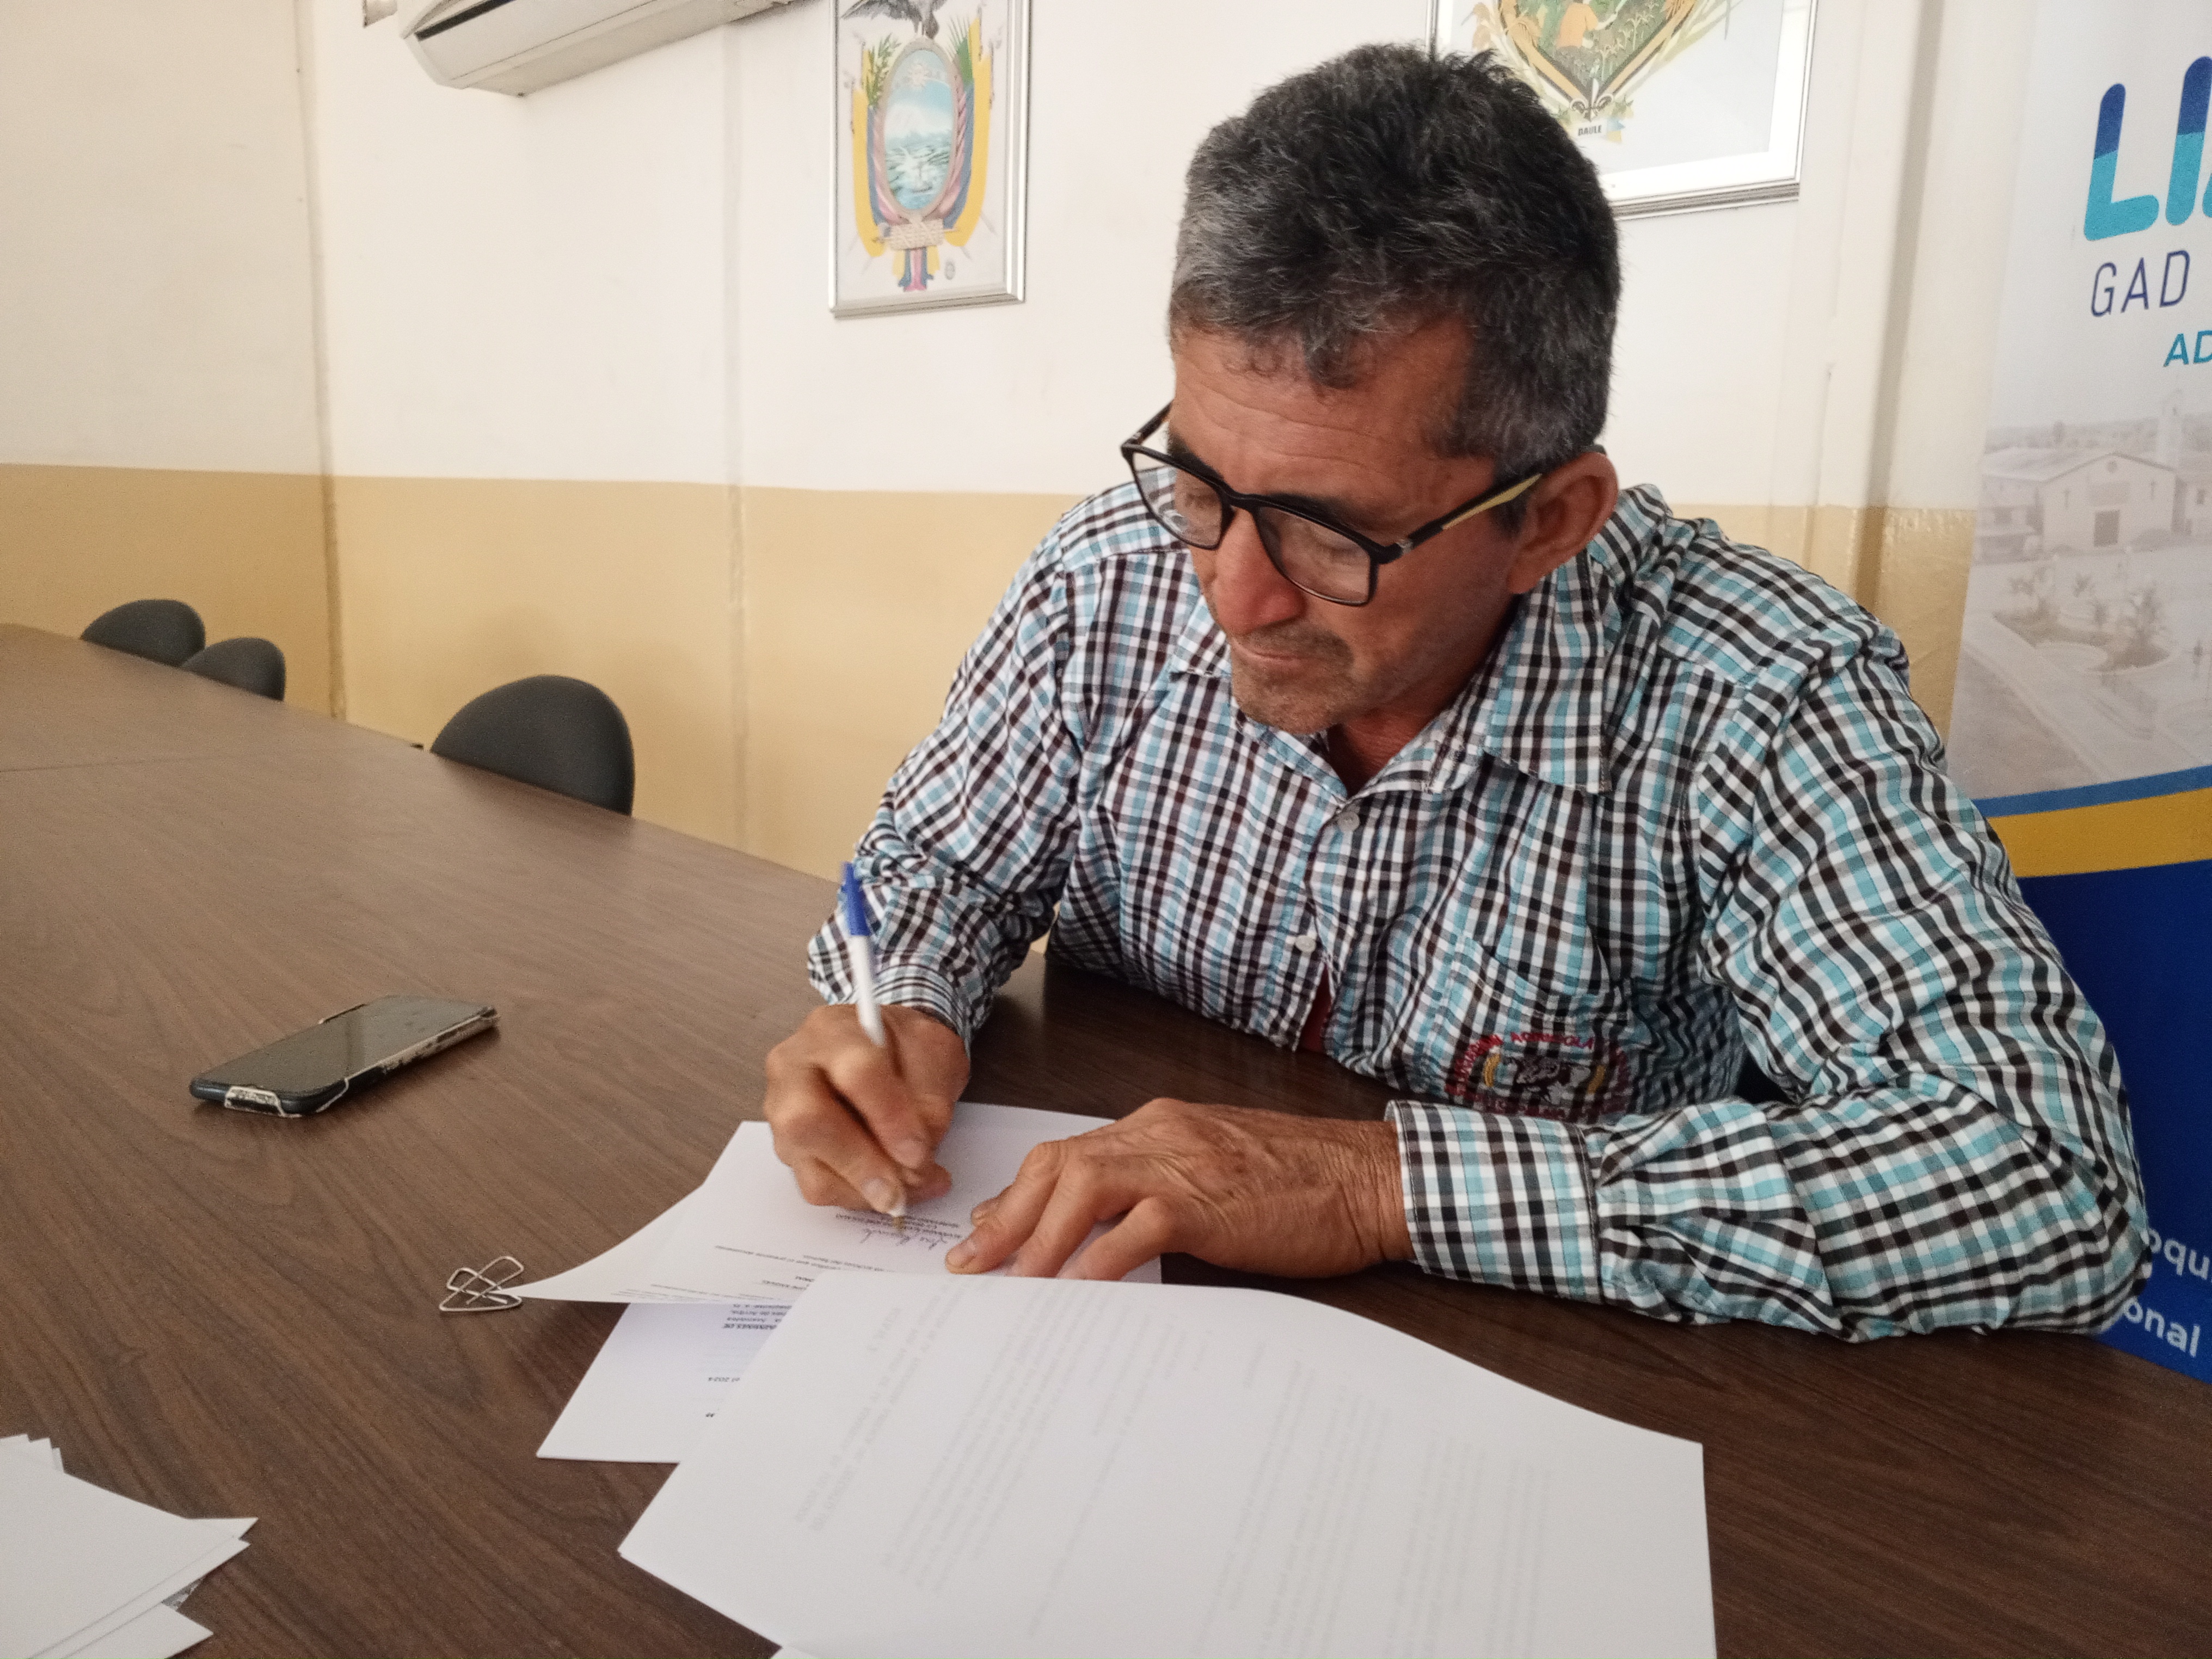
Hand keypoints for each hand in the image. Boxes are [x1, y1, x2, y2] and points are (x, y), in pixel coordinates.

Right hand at [763, 1003, 967, 1214]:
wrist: (888, 1048)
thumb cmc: (907, 1048)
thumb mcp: (936, 1054)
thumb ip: (930, 1101)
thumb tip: (913, 1160)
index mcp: (834, 1030)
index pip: (856, 1073)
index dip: (889, 1119)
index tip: (918, 1153)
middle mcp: (794, 1066)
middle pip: (807, 1121)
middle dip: (861, 1164)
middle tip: (900, 1191)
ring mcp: (782, 1108)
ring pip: (807, 1162)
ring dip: (861, 1188)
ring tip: (906, 1191)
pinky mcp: (788, 1145)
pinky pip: (813, 1184)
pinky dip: (855, 1195)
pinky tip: (887, 1187)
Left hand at [944, 1098, 1411, 1281]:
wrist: (1369, 1177)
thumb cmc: (1302, 1182)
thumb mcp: (1214, 1174)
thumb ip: (1157, 1190)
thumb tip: (1100, 1236)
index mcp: (1158, 1125)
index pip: (1067, 1155)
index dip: (1019, 1196)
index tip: (984, 1235)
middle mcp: (1158, 1134)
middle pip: (1058, 1165)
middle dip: (1007, 1217)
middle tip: (971, 1268)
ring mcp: (1182, 1164)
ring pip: (1083, 1187)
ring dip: (1037, 1239)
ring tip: (1010, 1288)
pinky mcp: (1208, 1203)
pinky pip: (1136, 1227)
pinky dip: (1098, 1259)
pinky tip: (1074, 1294)